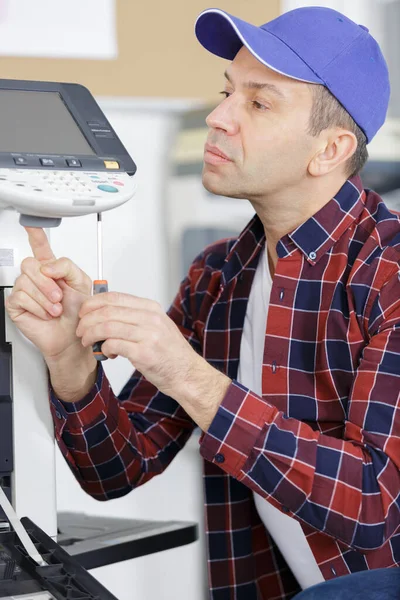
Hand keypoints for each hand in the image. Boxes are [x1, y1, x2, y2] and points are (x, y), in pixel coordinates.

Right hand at [6, 227, 92, 360]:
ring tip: (54, 309)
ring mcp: (24, 289)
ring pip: (26, 282)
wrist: (72, 336)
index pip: (40, 246)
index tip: (30, 223)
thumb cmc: (77, 311)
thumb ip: (67, 267)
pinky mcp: (16, 304)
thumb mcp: (81, 283)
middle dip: (47, 283)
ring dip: (45, 299)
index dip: (34, 234)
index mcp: (51, 268)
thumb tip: (46, 266)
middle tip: (58, 297)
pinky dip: (38, 307)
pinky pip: (21, 297)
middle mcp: (36, 276)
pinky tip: (45, 313)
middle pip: (30, 264)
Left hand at [77, 292, 199, 394]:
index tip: (84, 312)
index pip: (114, 297)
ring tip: (88, 342)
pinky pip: (113, 344)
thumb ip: (134, 316)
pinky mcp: (144, 353)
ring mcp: (148, 335)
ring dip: (91, 335)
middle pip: (107, 311)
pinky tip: (107, 353)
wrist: (187, 373)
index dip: (93, 303)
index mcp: (151, 308)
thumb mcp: (156, 326)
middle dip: (87, 320)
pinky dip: (104, 348)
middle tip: (81, 330)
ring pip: (106, 327)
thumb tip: (104, 311)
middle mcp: (150, 318)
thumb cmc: (169, 352)